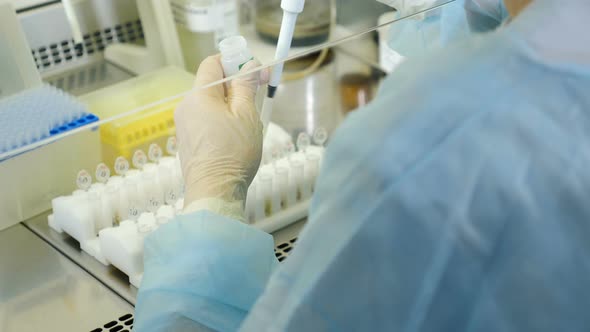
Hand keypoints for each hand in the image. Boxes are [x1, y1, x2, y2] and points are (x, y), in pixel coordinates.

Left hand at [175, 55, 268, 215]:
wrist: (215, 191)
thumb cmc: (232, 153)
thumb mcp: (247, 114)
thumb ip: (246, 85)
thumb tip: (250, 65)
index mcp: (198, 95)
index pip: (213, 63)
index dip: (235, 62)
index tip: (255, 71)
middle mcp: (186, 107)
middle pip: (212, 84)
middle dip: (236, 86)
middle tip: (258, 97)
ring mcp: (185, 125)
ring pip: (210, 104)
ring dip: (231, 106)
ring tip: (248, 124)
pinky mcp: (188, 142)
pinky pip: (206, 121)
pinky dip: (221, 121)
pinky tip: (235, 138)